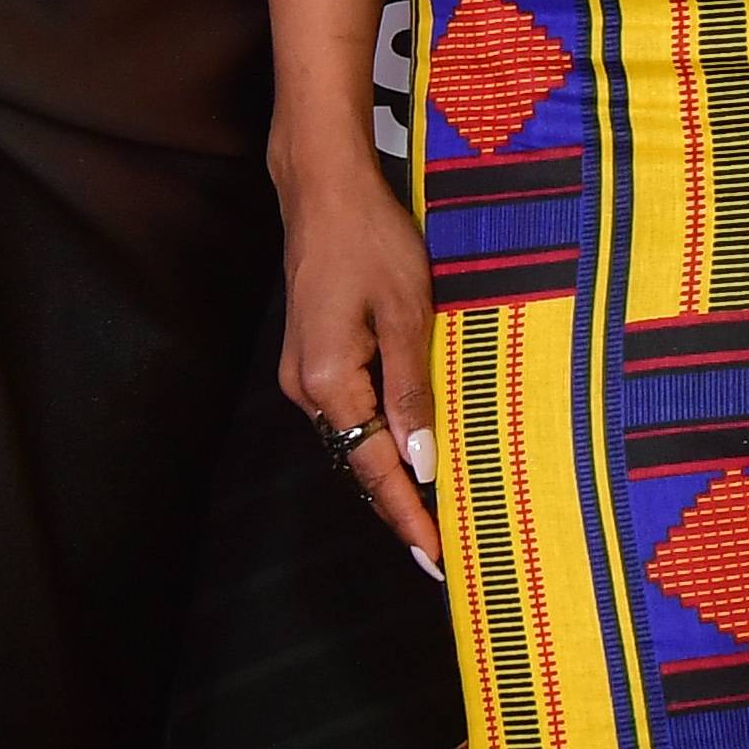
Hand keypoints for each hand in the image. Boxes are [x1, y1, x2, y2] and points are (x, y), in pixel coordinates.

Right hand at [273, 138, 442, 579]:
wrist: (324, 190)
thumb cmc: (371, 241)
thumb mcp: (406, 313)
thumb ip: (412, 390)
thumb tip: (421, 461)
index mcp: (327, 381)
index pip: (372, 468)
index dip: (406, 514)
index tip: (435, 558)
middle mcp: (305, 388)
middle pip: (357, 461)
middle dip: (400, 503)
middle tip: (445, 547)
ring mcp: (303, 373)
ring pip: (353, 436)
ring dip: (391, 469)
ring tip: (437, 507)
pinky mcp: (313, 355)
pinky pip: (350, 408)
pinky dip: (379, 432)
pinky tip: (411, 444)